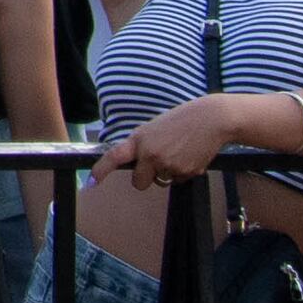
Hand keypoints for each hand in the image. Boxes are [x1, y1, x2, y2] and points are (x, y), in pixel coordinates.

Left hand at [96, 102, 239, 189]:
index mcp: (140, 139)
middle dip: (146, 178)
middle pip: (139, 183)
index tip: (91, 181)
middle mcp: (151, 154)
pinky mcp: (186, 172)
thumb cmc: (181, 120)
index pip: (115, 156)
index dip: (101, 170)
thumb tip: (137, 163)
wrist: (211, 119)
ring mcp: (168, 165)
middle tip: (156, 164)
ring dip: (167, 173)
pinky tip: (190, 155)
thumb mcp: (154, 127)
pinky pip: (179, 180)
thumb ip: (143, 145)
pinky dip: (183, 172)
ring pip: (162, 182)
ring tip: (179, 152)